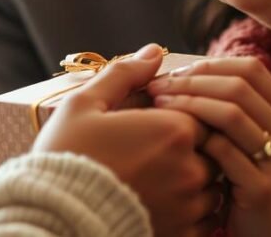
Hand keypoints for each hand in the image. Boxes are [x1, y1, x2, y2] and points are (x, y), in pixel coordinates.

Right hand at [34, 44, 222, 236]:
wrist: (55, 218)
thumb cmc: (68, 155)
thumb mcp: (86, 103)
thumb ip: (126, 74)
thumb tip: (154, 51)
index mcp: (174, 130)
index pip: (204, 111)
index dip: (183, 110)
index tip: (159, 117)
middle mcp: (190, 169)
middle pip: (215, 147)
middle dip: (195, 144)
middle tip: (162, 147)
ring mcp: (189, 206)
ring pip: (215, 186)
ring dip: (200, 177)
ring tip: (168, 174)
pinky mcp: (182, 236)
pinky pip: (207, 221)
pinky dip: (196, 211)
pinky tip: (171, 202)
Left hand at [146, 57, 270, 236]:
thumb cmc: (253, 187)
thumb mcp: (259, 144)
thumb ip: (240, 111)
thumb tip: (196, 72)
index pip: (252, 68)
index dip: (211, 65)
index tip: (178, 71)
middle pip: (238, 85)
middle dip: (192, 80)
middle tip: (159, 85)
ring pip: (230, 113)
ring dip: (187, 102)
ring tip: (159, 103)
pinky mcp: (263, 187)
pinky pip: (222, 150)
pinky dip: (194, 138)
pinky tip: (172, 137)